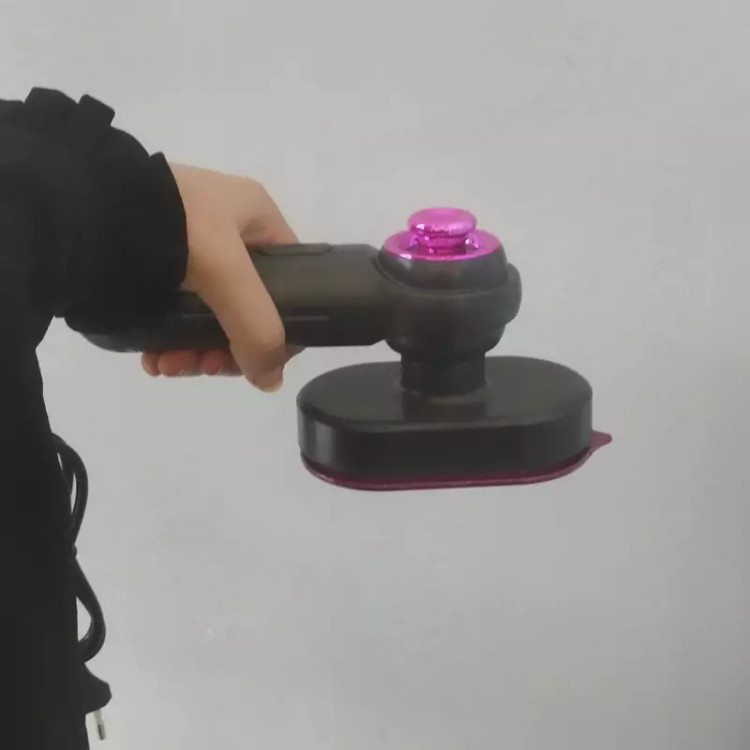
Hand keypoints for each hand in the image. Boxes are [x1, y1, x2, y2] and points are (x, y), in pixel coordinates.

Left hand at [141, 164, 297, 391]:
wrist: (89, 208)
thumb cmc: (176, 229)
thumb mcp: (230, 278)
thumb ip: (258, 330)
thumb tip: (270, 380)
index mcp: (257, 216)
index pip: (291, 281)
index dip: (280, 326)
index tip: (254, 358)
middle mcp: (228, 229)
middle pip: (246, 306)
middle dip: (226, 347)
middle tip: (205, 367)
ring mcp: (189, 246)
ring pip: (209, 314)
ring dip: (194, 350)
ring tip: (169, 368)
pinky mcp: (154, 262)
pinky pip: (176, 310)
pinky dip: (170, 340)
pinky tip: (156, 359)